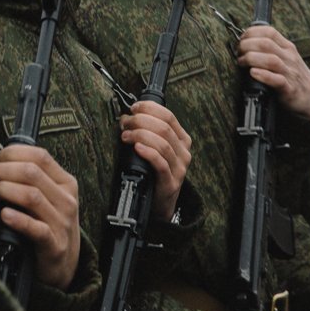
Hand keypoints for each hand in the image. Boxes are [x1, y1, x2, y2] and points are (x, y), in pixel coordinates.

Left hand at [0, 144, 80, 289]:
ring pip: (32, 196)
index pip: (39, 156)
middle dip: (4, 171)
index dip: (12, 154)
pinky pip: (36, 229)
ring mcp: (63, 223)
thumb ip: (30, 179)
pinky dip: (18, 220)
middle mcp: (67, 200)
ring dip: (6, 190)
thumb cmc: (48, 225)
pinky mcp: (55, 245)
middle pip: (32, 172)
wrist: (64, 265)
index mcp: (66, 183)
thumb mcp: (48, 198)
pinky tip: (3, 215)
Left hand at [120, 101, 191, 222]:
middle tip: (125, 123)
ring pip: (162, 144)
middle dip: (141, 121)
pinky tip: (136, 148)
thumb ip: (147, 132)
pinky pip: (161, 163)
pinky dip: (148, 152)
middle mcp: (184, 152)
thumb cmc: (153, 171)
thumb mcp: (155, 148)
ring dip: (140, 135)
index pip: (169, 116)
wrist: (159, 202)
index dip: (149, 108)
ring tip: (125, 136)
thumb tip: (126, 117)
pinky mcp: (171, 182)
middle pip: (164, 128)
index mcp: (182, 139)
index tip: (133, 108)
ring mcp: (179, 168)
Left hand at [237, 25, 309, 119]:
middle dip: (247, 46)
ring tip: (242, 63)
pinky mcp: (289, 89)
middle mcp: (289, 58)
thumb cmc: (293, 76)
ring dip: (252, 59)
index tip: (241, 39)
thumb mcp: (285, 57)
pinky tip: (253, 73)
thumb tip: (246, 41)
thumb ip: (270, 48)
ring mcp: (290, 73)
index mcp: (287, 48)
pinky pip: (277, 80)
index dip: (251, 33)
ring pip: (270, 60)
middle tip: (238, 53)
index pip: (269, 32)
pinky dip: (263, 75)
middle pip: (266, 44)